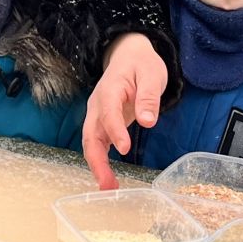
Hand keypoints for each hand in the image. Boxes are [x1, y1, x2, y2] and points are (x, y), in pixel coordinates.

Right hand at [80, 34, 166, 188]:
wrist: (128, 54)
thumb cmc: (141, 63)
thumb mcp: (151, 74)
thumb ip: (148, 97)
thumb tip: (148, 122)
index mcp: (110, 90)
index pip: (109, 113)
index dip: (115, 131)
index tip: (124, 149)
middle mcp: (98, 104)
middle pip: (91, 134)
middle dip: (96, 160)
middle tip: (107, 183)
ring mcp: (97, 114)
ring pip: (91, 142)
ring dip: (97, 165)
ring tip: (108, 186)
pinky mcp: (102, 122)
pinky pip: (97, 143)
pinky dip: (100, 161)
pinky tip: (108, 177)